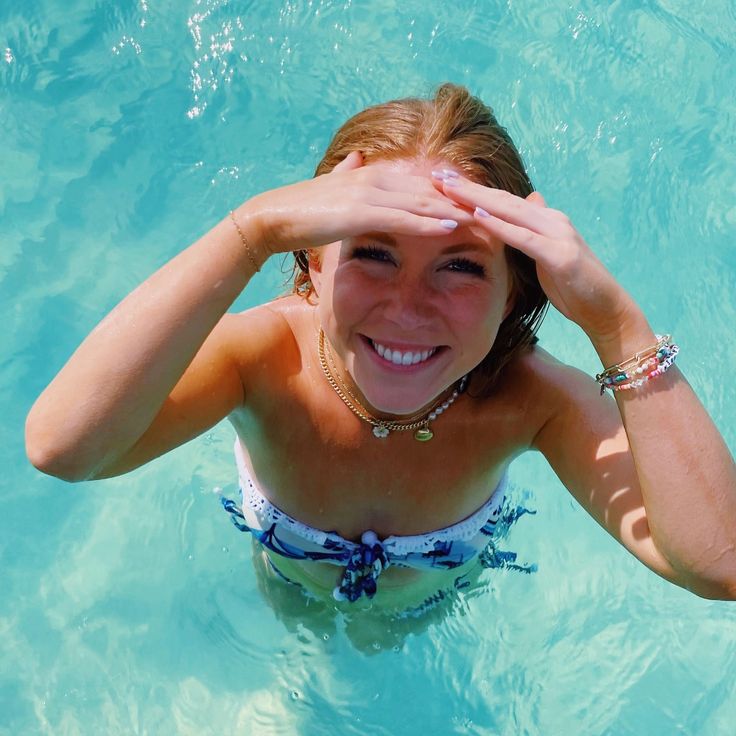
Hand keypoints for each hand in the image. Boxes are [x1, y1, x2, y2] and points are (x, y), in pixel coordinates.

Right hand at [239, 152, 474, 256]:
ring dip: (456, 210)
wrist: (273, 217)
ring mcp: (370, 195)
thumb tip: (356, 158)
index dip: (452, 194)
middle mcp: (377, 180)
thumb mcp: (331, 187)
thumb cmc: (302, 209)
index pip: (422, 186)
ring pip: (423, 202)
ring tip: (486, 219)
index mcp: (374, 177)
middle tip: (493, 212)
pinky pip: (404, 218)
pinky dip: (429, 222)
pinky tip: (451, 227)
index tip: (478, 204)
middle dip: (463, 202)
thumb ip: (347, 172)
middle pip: (431, 191)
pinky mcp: (361, 212)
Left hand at [432, 172, 640, 342]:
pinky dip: (500, 226)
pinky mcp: (559, 255)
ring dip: (476, 199)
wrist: (605, 308)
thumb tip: (530, 201)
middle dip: (468, 187)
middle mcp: (552, 220)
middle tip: (437, 174)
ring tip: (448, 188)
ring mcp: (557, 234)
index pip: (504, 201)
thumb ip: (537, 228)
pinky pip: (523, 238)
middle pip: (502, 200)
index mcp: (547, 220)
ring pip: (509, 212)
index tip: (445, 180)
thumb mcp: (550, 252)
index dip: (474, 190)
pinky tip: (478, 216)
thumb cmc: (575, 285)